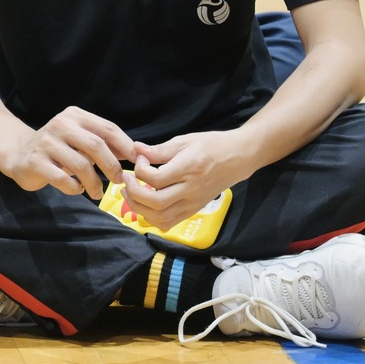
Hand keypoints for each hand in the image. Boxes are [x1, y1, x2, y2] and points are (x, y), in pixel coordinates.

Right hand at [0, 107, 134, 197]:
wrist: (19, 152)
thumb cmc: (58, 148)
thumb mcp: (80, 138)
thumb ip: (104, 142)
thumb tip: (135, 152)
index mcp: (75, 116)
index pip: (107, 128)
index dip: (125, 146)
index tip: (135, 162)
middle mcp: (60, 125)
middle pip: (95, 146)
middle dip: (111, 166)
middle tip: (118, 180)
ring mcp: (46, 143)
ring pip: (80, 165)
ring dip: (94, 183)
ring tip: (97, 193)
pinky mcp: (35, 161)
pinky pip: (63, 179)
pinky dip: (75, 188)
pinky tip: (77, 190)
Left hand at [122, 131, 240, 231]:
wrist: (238, 158)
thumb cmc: (212, 146)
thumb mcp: (185, 141)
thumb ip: (159, 149)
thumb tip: (136, 149)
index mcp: (189, 169)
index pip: (156, 179)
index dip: (139, 170)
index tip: (139, 159)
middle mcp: (191, 190)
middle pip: (155, 202)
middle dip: (133, 192)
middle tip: (126, 179)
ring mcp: (193, 203)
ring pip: (160, 218)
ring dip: (139, 208)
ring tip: (130, 193)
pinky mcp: (193, 210)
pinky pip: (169, 222)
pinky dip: (152, 217)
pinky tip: (145, 204)